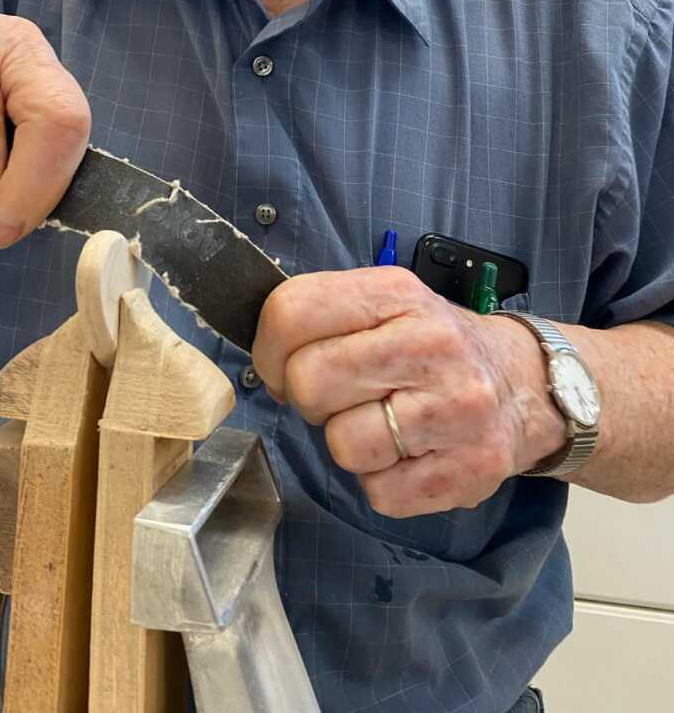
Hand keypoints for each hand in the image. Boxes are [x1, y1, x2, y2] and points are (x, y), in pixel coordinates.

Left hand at [252, 268, 566, 517]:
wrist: (527, 386)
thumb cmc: (433, 346)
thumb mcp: (386, 304)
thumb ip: (323, 316)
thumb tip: (260, 355)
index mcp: (397, 294)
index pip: (292, 312)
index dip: (268, 349)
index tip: (280, 365)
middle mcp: (430, 345)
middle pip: (308, 381)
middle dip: (308, 398)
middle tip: (337, 397)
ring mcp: (454, 410)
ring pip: (342, 444)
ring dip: (348, 442)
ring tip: (381, 423)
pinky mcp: (468, 471)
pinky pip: (379, 493)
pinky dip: (381, 481)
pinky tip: (408, 454)